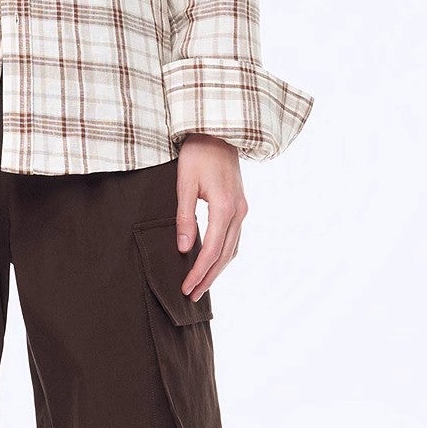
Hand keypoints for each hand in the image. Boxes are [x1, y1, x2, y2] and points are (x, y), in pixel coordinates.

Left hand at [175, 134, 246, 299]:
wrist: (218, 131)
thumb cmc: (197, 153)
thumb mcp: (184, 183)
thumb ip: (184, 217)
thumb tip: (185, 249)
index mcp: (224, 207)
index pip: (211, 250)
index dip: (198, 273)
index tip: (186, 288)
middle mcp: (238, 211)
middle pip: (225, 255)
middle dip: (209, 278)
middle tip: (192, 296)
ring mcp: (242, 209)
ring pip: (232, 249)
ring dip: (218, 269)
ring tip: (202, 285)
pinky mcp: (240, 205)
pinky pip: (234, 238)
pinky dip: (224, 255)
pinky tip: (213, 262)